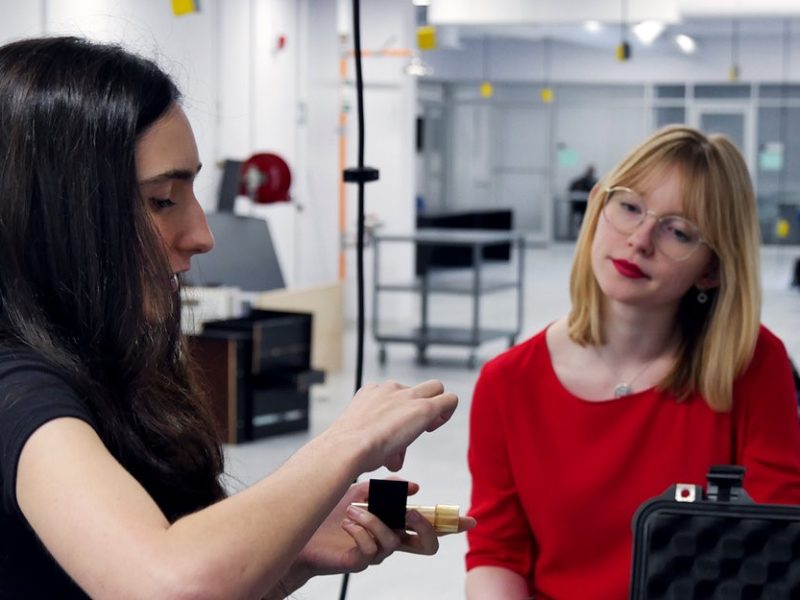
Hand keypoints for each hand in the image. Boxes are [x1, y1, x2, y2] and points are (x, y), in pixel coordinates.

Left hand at [294, 479, 473, 579]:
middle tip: (409, 511)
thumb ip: (389, 490)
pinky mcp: (360, 561)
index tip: (469, 520)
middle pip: (427, 545)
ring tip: (355, 509)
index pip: (430, 524)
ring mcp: (376, 552)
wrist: (302, 529)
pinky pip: (371, 548)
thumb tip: (414, 487)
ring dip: (375, 521)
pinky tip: (347, 522)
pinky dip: (360, 530)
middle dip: (424, 527)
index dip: (451, 524)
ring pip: (394, 541)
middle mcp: (390, 539)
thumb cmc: (331, 512)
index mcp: (394, 521)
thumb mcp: (363, 491)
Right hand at [330, 380, 457, 472]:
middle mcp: (390, 389)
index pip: (394, 394)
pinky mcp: (424, 407)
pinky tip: (432, 428)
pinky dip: (446, 413)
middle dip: (421, 403)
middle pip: (417, 386)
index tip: (397, 428)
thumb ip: (375, 435)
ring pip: (435, 388)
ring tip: (421, 431)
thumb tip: (389, 454)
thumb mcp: (359, 434)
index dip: (401, 410)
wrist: (349, 447)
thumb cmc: (350, 448)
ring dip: (432, 410)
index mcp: (372, 392)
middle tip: (415, 426)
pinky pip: (449, 400)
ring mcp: (407, 395)